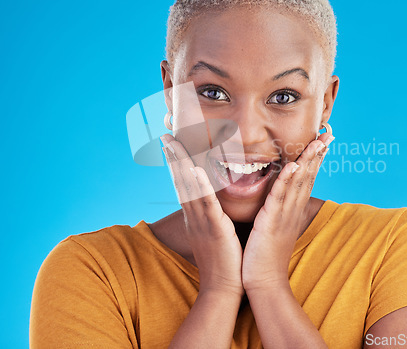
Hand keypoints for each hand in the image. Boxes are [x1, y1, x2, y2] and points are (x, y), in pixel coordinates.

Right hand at [161, 133, 243, 297]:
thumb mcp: (215, 232)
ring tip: (173, 144)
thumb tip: (215, 201)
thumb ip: (213, 215)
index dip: (176, 164)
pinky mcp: (214, 227)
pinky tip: (194, 169)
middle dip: (173, 158)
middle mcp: (193, 215)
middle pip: (180, 181)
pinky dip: (199, 186)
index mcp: (195, 216)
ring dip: (180, 164)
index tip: (172, 146)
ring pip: (189, 187)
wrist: (223, 287)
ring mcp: (201, 221)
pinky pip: (206, 204)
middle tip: (165, 137)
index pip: (183, 184)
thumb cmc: (224, 259)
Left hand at [241, 133, 332, 292]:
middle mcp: (293, 209)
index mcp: (293, 209)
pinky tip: (293, 165)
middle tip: (328, 133)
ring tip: (317, 141)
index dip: (316, 158)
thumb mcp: (275, 225)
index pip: (307, 178)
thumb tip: (279, 195)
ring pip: (298, 183)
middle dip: (318, 153)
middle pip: (309, 176)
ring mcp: (284, 215)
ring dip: (308, 161)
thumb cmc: (266, 253)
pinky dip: (287, 181)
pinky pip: (280, 198)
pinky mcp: (271, 221)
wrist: (263, 280)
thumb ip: (279, 207)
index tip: (323, 139)